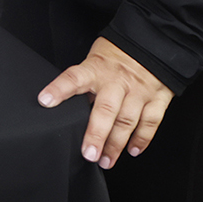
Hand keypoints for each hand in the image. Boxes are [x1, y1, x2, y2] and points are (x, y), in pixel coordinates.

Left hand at [39, 37, 173, 168]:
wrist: (151, 41)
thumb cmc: (117, 54)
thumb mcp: (95, 61)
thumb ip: (86, 85)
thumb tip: (72, 109)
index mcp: (96, 69)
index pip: (74, 78)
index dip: (60, 89)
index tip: (45, 101)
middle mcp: (117, 81)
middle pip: (106, 110)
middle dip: (96, 134)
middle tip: (88, 154)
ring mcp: (139, 91)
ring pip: (128, 120)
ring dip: (116, 144)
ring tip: (106, 160)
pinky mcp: (157, 98)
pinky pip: (150, 121)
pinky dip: (142, 138)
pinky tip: (132, 150)